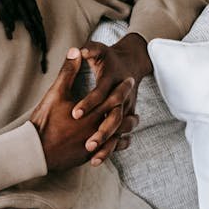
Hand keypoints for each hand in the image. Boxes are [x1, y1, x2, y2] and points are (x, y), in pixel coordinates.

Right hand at [29, 49, 138, 171]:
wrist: (35, 151)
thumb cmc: (45, 121)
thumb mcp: (56, 93)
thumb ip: (68, 72)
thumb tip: (76, 50)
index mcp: (91, 113)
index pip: (113, 97)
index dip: (123, 87)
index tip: (130, 80)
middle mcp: (96, 129)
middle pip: (120, 116)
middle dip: (128, 105)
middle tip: (134, 100)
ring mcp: (94, 144)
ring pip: (119, 135)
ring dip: (128, 126)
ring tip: (134, 119)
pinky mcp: (89, 156)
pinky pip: (110, 150)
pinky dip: (119, 144)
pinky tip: (123, 141)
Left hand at [71, 34, 152, 163]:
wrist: (133, 62)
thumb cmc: (110, 58)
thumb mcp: (99, 51)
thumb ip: (89, 50)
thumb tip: (77, 49)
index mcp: (111, 83)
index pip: (100, 94)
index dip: (88, 103)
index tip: (75, 113)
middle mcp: (121, 98)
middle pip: (113, 118)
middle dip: (101, 132)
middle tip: (87, 144)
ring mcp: (125, 110)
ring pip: (118, 132)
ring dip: (107, 146)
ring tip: (93, 158)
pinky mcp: (125, 119)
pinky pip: (122, 138)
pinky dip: (113, 149)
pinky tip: (98, 159)